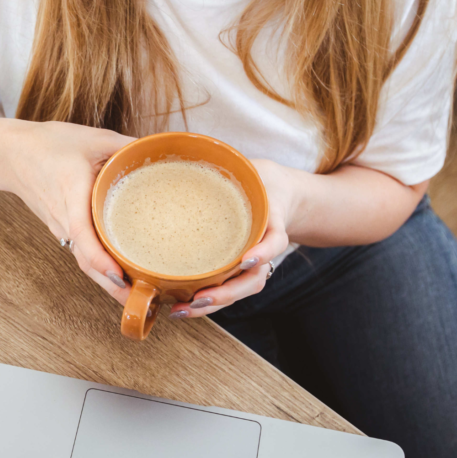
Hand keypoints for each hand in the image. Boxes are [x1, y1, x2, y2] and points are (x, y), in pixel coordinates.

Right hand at [0, 119, 135, 302]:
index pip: (82, 232)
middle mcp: (64, 217)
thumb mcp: (93, 138)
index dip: (99, 258)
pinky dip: (99, 268)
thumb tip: (161, 154)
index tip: (118, 276)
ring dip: (107, 281)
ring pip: (84, 261)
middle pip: (85, 261)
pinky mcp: (62, 228)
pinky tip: (120, 273)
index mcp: (71, 192)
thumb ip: (126, 146)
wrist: (10, 153)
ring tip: (139, 296)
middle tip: (144, 301)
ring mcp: (60, 227)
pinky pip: (81, 253)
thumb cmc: (47, 145)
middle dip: (112, 286)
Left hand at [169, 158, 296, 318]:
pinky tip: (179, 305)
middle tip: (200, 298)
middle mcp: (263, 249)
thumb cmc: (259, 181)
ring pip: (237, 292)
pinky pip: (224, 289)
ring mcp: (251, 263)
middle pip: (252, 279)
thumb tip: (189, 148)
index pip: (275, 241)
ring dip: (211, 304)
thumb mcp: (254, 169)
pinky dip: (204, 301)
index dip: (263, 252)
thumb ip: (233, 163)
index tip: (247, 261)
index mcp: (272, 223)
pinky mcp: (234, 270)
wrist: (277, 195)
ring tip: (181, 309)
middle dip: (226, 293)